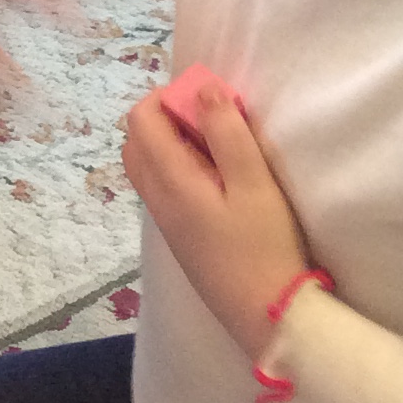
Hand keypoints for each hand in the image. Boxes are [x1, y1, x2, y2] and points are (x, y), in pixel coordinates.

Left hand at [121, 76, 309, 359]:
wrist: (265, 314)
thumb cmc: (264, 245)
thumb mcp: (255, 183)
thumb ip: (227, 133)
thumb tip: (202, 88)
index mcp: (169, 180)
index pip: (140, 120)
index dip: (168, 96)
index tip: (209, 98)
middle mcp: (156, 199)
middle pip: (136, 141)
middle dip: (166, 117)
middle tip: (213, 120)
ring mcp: (165, 220)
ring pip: (147, 165)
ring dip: (173, 143)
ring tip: (220, 149)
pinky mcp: (179, 236)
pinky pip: (162, 187)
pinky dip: (179, 168)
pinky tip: (219, 180)